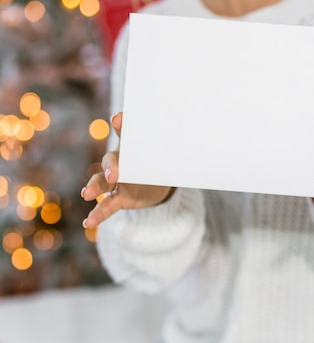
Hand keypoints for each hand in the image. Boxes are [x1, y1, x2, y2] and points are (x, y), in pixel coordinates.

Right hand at [81, 113, 173, 227]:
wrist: (162, 183)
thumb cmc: (162, 161)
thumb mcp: (170, 154)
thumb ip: (175, 146)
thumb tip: (197, 137)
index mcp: (132, 146)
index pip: (125, 132)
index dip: (121, 126)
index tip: (118, 120)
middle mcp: (121, 161)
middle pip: (111, 160)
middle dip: (111, 167)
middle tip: (112, 175)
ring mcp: (117, 181)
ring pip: (102, 182)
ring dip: (95, 187)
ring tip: (87, 193)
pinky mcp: (120, 198)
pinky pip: (106, 206)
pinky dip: (98, 214)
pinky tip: (89, 222)